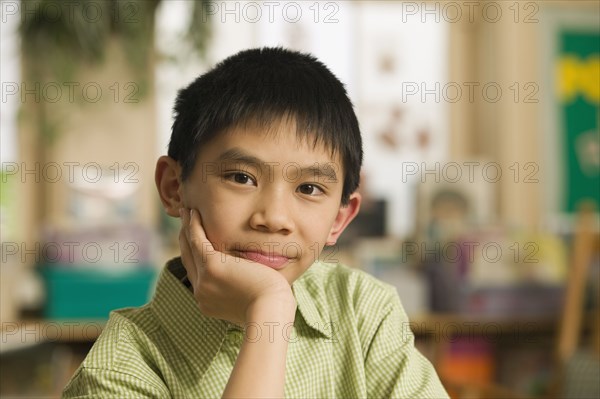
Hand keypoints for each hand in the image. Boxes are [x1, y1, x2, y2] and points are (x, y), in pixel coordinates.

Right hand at [178, 208, 295, 325]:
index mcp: (209, 301)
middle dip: (185, 239)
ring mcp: (204, 280)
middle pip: (189, 259)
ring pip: (190, 248)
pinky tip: (194, 212)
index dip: (194, 255)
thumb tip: (252, 282)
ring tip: (186, 211)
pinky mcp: (211, 267)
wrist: (271, 310)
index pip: (197, 274)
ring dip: (187, 227)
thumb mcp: (253, 300)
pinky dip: (193, 225)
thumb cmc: (272, 307)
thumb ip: (245, 290)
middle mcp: (201, 292)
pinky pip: (197, 240)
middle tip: (186, 222)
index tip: (194, 240)